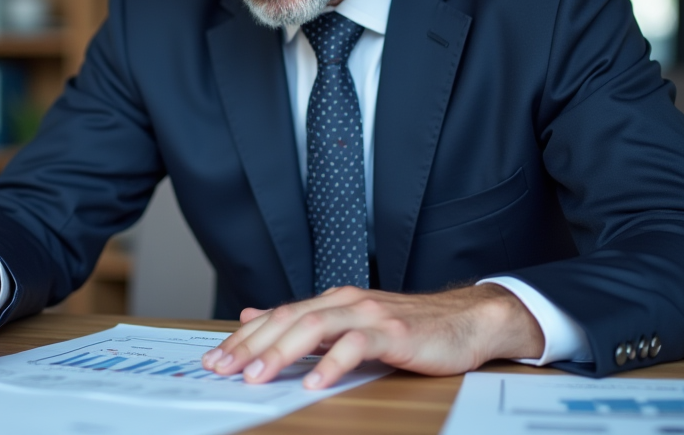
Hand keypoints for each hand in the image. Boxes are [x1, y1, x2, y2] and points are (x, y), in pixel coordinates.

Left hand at [201, 284, 543, 387]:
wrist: (467, 320)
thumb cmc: (410, 328)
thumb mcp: (349, 322)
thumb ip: (304, 321)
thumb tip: (253, 316)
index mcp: (332, 301)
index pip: (278, 316)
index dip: (244, 338)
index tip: (216, 359)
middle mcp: (345, 301)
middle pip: (288, 320)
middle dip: (251, 345)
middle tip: (223, 368)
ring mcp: (369, 315)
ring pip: (314, 327)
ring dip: (282, 353)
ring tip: (257, 376)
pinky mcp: (393, 333)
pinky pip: (356, 345)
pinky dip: (332, 363)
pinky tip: (315, 382)